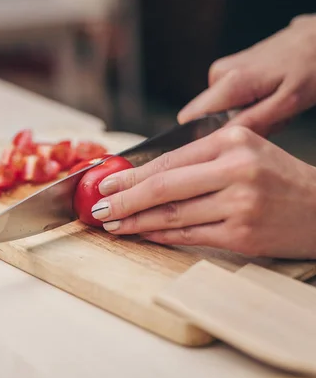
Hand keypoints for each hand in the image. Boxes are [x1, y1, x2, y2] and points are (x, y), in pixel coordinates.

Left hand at [91, 126, 315, 258]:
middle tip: (99, 208)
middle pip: (164, 187)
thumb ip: (199, 159)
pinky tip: (143, 235)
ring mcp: (240, 204)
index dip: (132, 174)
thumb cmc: (278, 178)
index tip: (106, 182)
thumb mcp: (243, 151)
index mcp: (232, 141)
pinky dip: (161, 236)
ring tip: (113, 224)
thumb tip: (144, 174)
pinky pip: (190, 236)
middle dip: (125, 199)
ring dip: (137, 222)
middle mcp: (236, 170)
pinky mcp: (243, 234)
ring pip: (173, 215)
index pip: (169, 160)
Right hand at [177, 14, 315, 135]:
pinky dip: (247, 105)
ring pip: (219, 111)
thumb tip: (218, 138)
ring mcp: (221, 71)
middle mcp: (218, 74)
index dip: (202, 136)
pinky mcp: (227, 71)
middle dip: (233, 126)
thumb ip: (251, 122)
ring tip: (271, 106)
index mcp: (230, 82)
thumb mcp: (287, 104)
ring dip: (243, 117)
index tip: (227, 141)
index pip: (190, 118)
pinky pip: (226, 100)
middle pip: (206, 117)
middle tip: (266, 120)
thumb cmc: (310, 67)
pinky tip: (266, 96)